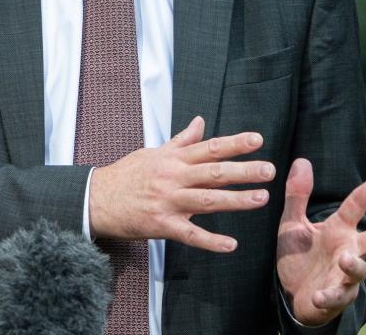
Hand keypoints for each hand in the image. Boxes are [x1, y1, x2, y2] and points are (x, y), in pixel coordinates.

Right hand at [88, 116, 274, 252]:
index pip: (209, 147)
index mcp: (173, 159)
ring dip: (235, 200)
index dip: (234, 143)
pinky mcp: (162, 225)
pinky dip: (211, 241)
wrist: (97, 199)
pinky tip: (231, 244)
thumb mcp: (153, 152)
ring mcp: (168, 202)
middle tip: (269, 170)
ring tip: (261, 199)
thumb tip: (200, 122)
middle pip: (213, 172)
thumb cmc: (127, 174)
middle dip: (244, 171)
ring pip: (207, 200)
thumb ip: (181, 140)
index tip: (257, 140)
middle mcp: (173, 177)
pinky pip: (190, 235)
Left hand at [276, 159, 365, 325]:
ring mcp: (344, 275)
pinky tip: (318, 295)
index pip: (356, 205)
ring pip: (359, 269)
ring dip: (353, 265)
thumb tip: (302, 160)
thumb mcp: (292, 223)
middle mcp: (348, 249)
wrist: (291, 293)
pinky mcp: (335, 297)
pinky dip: (328, 296)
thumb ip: (297, 195)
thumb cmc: (298, 255)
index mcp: (338, 229)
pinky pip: (335, 297)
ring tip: (345, 259)